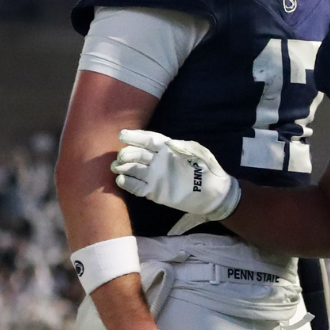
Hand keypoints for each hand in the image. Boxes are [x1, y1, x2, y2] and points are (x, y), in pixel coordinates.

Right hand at [111, 130, 240, 221]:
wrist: (214, 194)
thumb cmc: (208, 169)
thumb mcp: (199, 153)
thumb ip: (184, 147)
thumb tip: (168, 143)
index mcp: (167, 148)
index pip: (148, 139)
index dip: (135, 137)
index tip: (122, 135)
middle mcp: (158, 160)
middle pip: (138, 154)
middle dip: (127, 153)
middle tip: (120, 156)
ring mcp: (155, 176)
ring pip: (134, 169)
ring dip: (124, 167)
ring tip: (116, 167)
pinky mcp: (155, 192)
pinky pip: (138, 187)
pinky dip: (128, 184)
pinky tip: (121, 180)